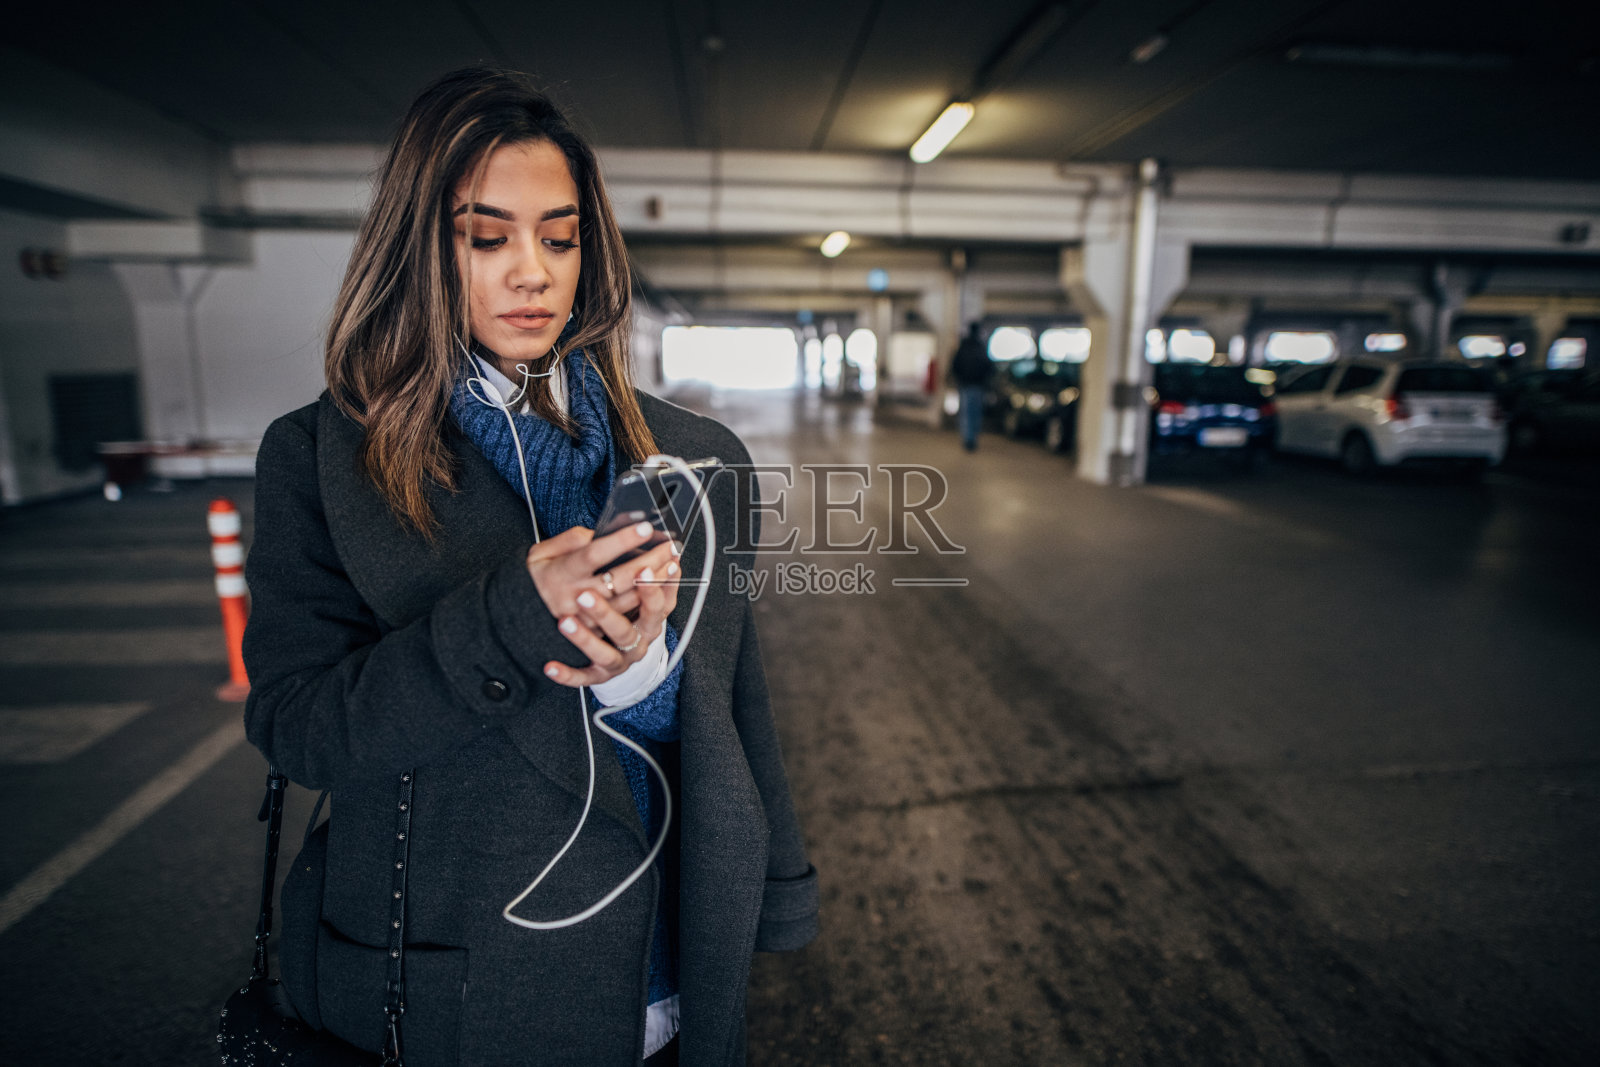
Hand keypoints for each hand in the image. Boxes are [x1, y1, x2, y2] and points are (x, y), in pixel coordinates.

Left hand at [526, 523, 681, 687]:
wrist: (612, 646)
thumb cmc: (615, 602)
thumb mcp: (627, 579)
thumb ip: (618, 556)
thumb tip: (600, 531)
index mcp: (643, 608)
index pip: (643, 587)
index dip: (642, 570)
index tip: (636, 555)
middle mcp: (635, 632)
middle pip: (625, 622)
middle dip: (606, 608)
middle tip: (584, 594)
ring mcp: (618, 656)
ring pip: (605, 650)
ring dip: (584, 638)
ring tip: (563, 622)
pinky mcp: (598, 674)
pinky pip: (583, 677)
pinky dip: (567, 674)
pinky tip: (549, 666)